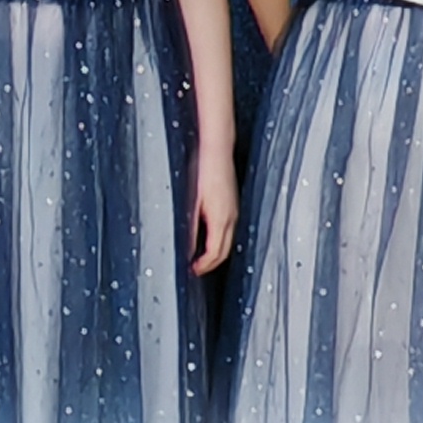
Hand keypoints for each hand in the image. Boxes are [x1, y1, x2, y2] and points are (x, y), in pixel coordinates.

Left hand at [188, 141, 239, 276]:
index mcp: (221, 219)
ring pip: (228, 242)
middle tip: (196, 269)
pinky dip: (220, 241)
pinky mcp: (234, 205)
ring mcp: (235, 211)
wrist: (218, 151)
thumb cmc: (204, 172)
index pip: (215, 253)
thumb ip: (191, 228)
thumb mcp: (192, 203)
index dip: (204, 266)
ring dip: (216, 254)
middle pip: (225, 252)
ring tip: (201, 258)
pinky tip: (209, 239)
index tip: (193, 270)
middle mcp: (231, 218)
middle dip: (211, 264)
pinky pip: (229, 231)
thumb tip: (187, 249)